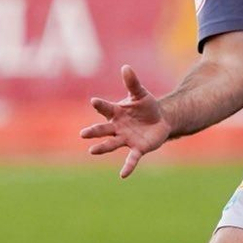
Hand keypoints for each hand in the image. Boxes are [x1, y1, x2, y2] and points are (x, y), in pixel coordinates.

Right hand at [81, 65, 169, 179]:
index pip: (105, 108)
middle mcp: (117, 127)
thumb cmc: (145, 107)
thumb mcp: (140, 93)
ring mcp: (126, 139)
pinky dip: (127, 166)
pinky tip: (123, 175)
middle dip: (94, 132)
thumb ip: (132, 82)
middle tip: (83, 134)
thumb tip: (126, 67)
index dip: (100, 105)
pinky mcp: (137, 148)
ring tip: (92, 151)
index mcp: (116, 113)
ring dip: (102, 148)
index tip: (94, 101)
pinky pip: (131, 158)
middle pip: (103, 129)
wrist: (159, 120)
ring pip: (111, 144)